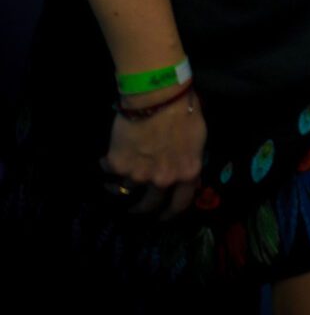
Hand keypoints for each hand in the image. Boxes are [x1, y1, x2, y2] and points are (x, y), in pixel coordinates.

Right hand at [101, 87, 205, 218]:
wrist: (159, 97)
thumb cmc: (185, 111)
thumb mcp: (197, 140)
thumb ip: (189, 161)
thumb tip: (183, 171)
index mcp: (187, 173)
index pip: (180, 204)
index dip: (170, 213)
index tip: (163, 217)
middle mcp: (163, 180)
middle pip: (148, 205)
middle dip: (141, 209)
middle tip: (136, 209)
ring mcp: (139, 175)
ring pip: (126, 190)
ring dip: (121, 188)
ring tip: (116, 186)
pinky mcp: (118, 164)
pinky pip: (109, 171)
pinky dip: (107, 168)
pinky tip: (107, 163)